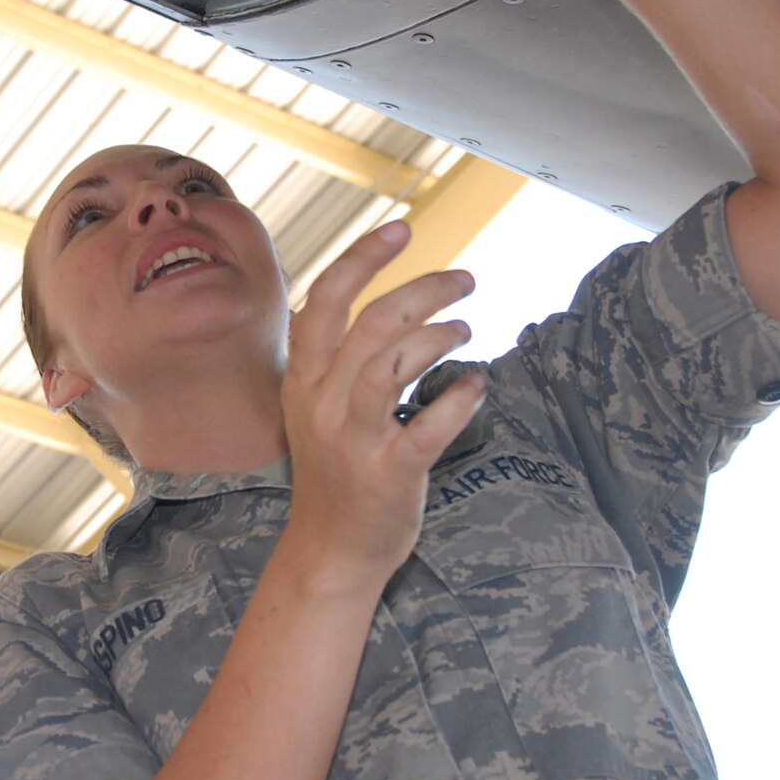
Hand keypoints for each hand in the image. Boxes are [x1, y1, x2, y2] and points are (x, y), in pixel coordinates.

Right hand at [280, 222, 484, 583]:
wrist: (330, 550)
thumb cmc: (334, 473)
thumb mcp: (313, 408)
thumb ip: (334, 360)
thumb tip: (376, 308)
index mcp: (302, 379)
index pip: (326, 299)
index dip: (364, 257)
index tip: (402, 229)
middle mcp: (322, 402)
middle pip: (374, 321)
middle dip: (425, 289)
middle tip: (465, 280)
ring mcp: (353, 438)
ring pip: (393, 363)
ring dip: (440, 336)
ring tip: (467, 330)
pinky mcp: (388, 472)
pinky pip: (428, 425)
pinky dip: (459, 399)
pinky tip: (476, 386)